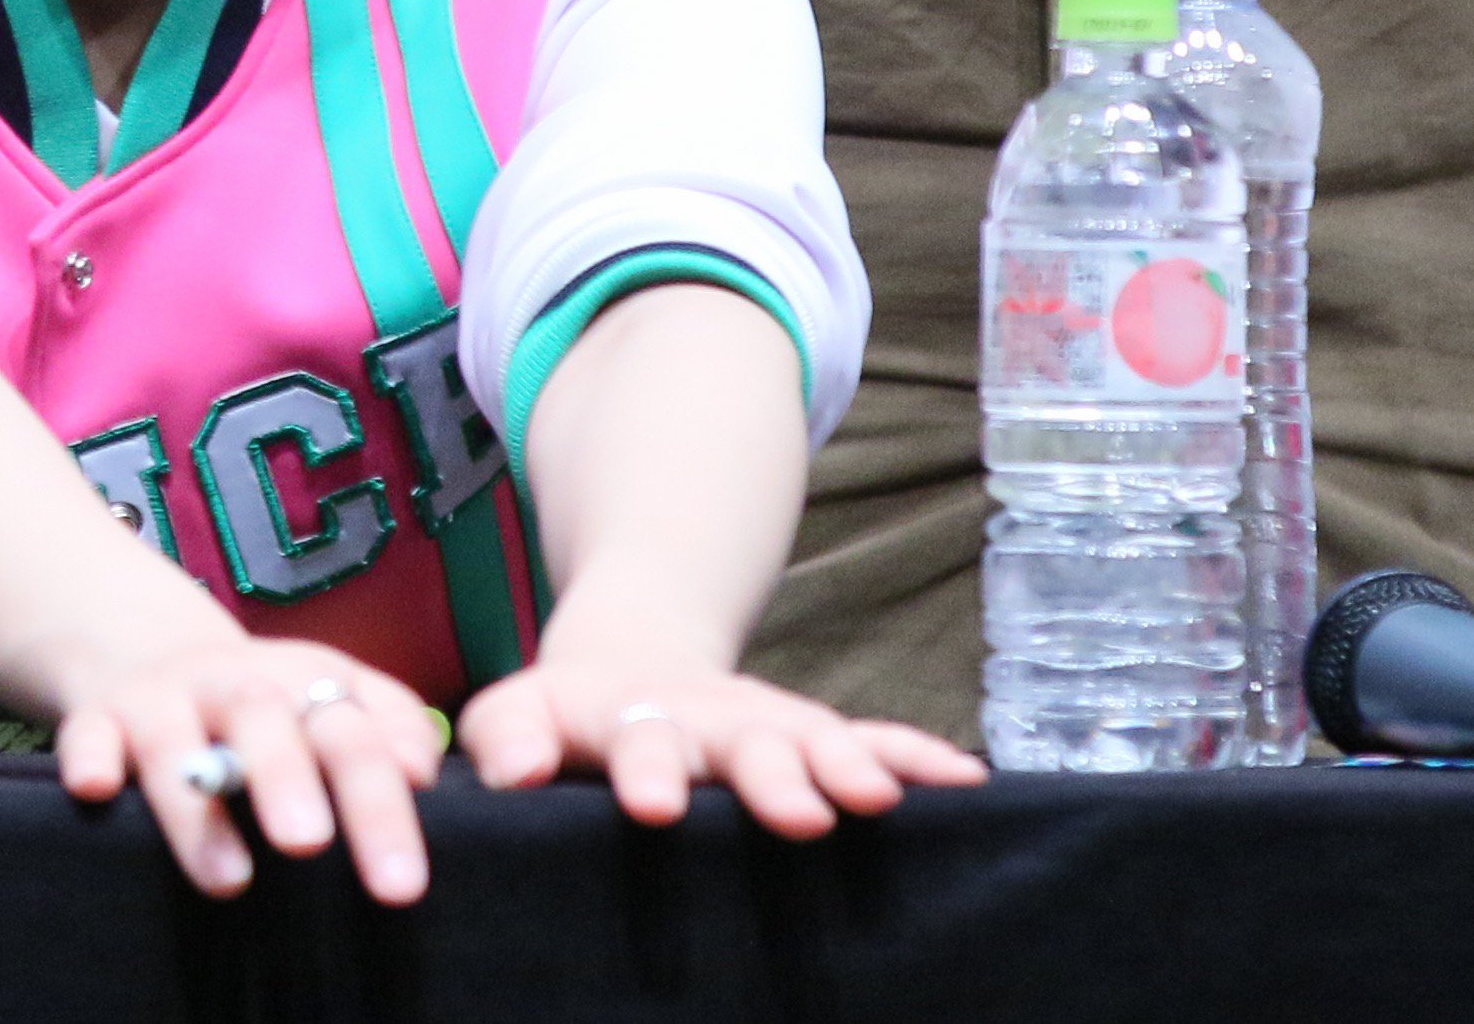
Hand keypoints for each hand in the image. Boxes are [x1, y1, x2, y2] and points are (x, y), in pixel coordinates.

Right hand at [51, 632, 444, 903]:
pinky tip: (96, 789)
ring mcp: (163, 698)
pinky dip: (90, 757)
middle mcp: (234, 684)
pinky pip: (88, 732)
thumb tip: (424, 772)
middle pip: (265, 721)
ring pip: (176, 738)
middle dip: (286, 780)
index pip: (352, 736)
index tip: (401, 876)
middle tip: (310, 846)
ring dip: (196, 802)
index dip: (378, 802)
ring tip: (226, 875)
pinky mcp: (98, 715)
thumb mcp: (330, 697)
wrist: (148, 646)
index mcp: (303, 680)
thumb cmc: (265, 705)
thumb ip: (386, 727)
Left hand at [457, 649, 983, 840]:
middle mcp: (707, 717)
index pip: (635, 742)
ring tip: (877, 798)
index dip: (647, 770)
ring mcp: (764, 724)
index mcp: (628, 717)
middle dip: (770, 775)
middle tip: (797, 812)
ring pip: (813, 741)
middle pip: (741, 742)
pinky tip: (965, 784)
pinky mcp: (809, 735)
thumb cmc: (566, 718)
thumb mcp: (520, 714)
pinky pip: (869, 741)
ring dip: (847, 766)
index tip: (657, 806)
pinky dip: (914, 759)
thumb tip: (515, 773)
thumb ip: (508, 738)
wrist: (630, 661)